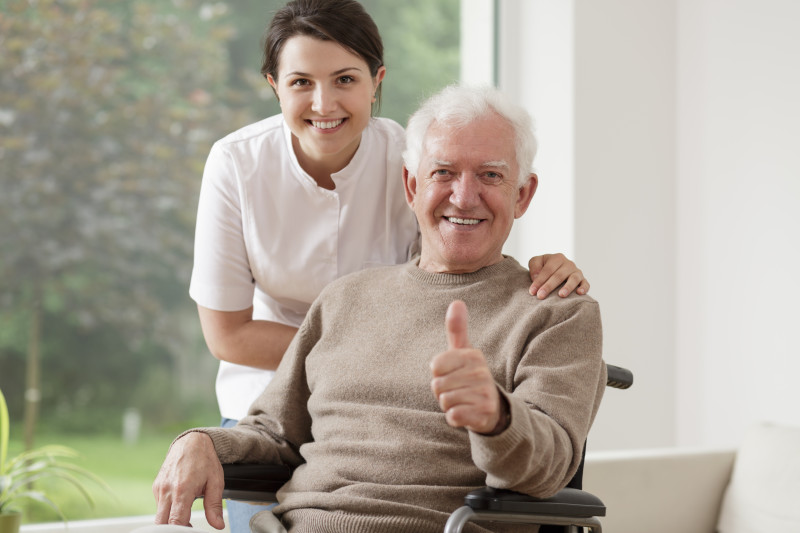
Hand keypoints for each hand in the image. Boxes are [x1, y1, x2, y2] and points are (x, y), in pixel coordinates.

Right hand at [152, 432, 225, 528]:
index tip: (191, 531)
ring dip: (170, 520)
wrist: (192, 441)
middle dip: (173, 529)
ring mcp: (159, 488)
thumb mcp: (216, 482)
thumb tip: (218, 525)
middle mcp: (167, 489)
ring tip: (186, 515)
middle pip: (162, 523)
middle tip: (188, 526)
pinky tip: (180, 504)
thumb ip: (214, 506)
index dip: (183, 531)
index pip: (175, 521)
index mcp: (182, 489)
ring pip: (159, 515)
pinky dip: (168, 510)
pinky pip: (159, 506)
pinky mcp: (156, 486)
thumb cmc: (205, 460)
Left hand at [430, 300, 504, 434]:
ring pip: (444, 400)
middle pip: (437, 385)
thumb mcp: (464, 352)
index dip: (438, 374)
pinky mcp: (483, 414)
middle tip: (458, 390)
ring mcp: (484, 394)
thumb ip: (457, 329)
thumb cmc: (470, 376)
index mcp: (473, 356)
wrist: (493, 408)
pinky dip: (454, 417)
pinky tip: (465, 413)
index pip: (435, 365)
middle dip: (442, 391)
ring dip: (448, 404)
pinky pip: (453, 416)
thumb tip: (456, 302)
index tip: (451, 374)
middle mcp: (481, 373)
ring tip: (463, 401)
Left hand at [528, 253, 589, 299]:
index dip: (539, 280)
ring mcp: (577, 271)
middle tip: (540, 296)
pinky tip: (579, 293)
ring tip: (561, 295)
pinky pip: (586, 283)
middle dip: (549, 286)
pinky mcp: (583, 279)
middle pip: (559, 275)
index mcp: (557, 258)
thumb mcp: (536, 262)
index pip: (547, 270)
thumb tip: (536, 276)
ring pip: (574, 278)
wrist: (555, 270)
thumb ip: (534, 266)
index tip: (532, 291)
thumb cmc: (543, 267)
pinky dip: (584, 288)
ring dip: (568, 287)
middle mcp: (568, 264)